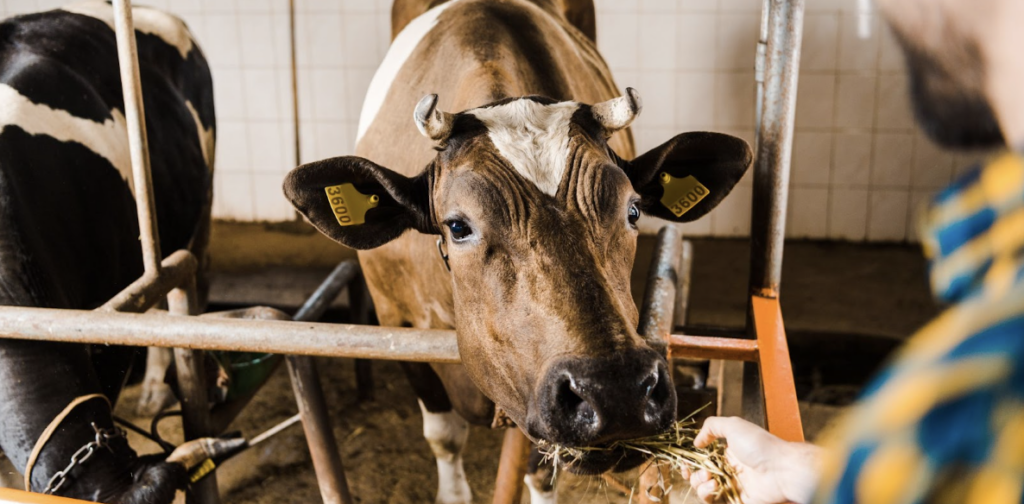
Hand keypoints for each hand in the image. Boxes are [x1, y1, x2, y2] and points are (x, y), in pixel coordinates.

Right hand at [679, 416, 821, 503]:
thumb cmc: (762, 446)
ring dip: (700, 485)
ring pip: (705, 491)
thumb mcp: (734, 425)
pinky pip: (716, 502)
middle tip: (694, 472)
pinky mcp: (737, 501)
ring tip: (709, 479)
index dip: (691, 462)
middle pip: (700, 477)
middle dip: (692, 475)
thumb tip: (697, 441)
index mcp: (728, 454)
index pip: (703, 460)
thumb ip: (712, 427)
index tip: (685, 463)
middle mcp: (729, 471)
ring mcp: (733, 487)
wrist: (782, 469)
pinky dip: (708, 496)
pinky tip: (714, 487)